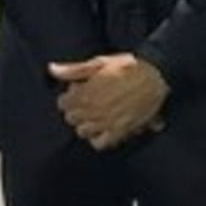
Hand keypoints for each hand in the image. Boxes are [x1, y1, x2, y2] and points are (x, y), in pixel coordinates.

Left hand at [48, 53, 169, 149]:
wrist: (154, 76)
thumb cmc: (127, 66)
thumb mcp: (99, 63)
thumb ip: (73, 69)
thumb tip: (51, 70)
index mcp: (85, 94)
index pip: (63, 104)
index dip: (69, 95)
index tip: (78, 89)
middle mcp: (92, 111)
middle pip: (72, 119)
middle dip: (76, 109)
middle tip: (87, 100)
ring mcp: (105, 124)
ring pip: (83, 132)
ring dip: (85, 123)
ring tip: (94, 113)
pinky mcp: (118, 132)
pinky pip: (99, 143)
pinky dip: (98, 138)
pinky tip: (102, 128)